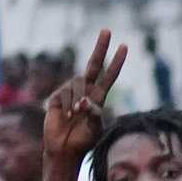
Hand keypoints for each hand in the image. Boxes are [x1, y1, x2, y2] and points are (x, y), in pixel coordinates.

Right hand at [45, 30, 125, 165]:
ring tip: (75, 115)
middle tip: (107, 30)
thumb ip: (95, 115)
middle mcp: (85, 91)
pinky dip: (67, 105)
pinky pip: (64, 94)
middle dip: (101, 47)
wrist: (64, 149)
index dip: (116, 62)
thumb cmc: (83, 141)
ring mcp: (70, 92)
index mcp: (98, 97)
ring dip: (78, 98)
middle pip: (94, 64)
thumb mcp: (95, 129)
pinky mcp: (56, 97)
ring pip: (78, 83)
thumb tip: (85, 101)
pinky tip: (66, 116)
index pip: (109, 76)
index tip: (124, 46)